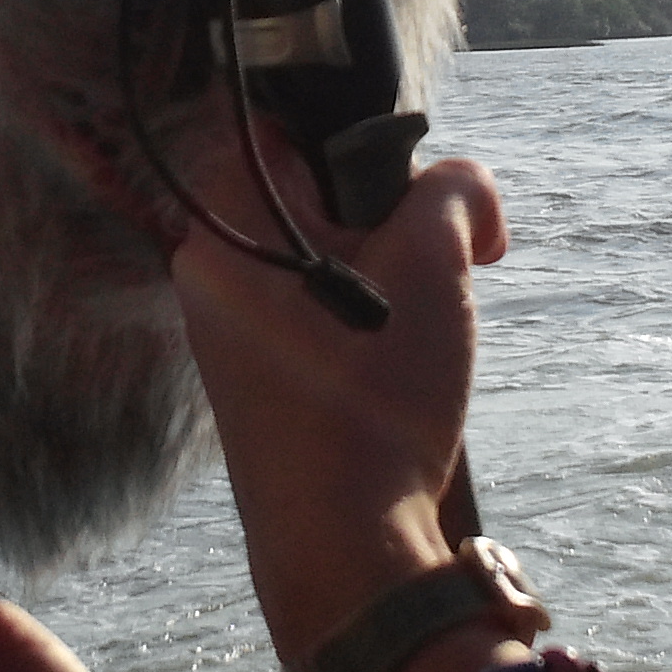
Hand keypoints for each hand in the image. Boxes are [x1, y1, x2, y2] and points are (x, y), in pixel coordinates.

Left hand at [166, 125, 508, 663]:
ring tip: (424, 330)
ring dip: (390, 278)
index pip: (288, 126)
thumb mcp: (435, 262)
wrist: (346, 545)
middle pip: (315, 197)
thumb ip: (455, 191)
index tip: (414, 192)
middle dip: (392, 221)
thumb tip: (464, 193)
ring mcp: (227, 335)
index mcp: (222, 226)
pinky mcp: (256, 386)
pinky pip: (319, 319)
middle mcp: (207, 274)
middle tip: (440, 265)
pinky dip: (369, 328)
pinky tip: (402, 372)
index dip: (364, 145)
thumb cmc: (375, 393)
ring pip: (326, 261)